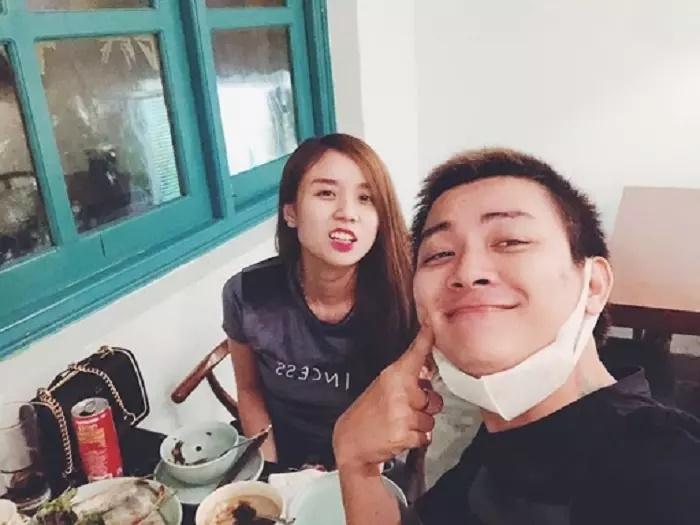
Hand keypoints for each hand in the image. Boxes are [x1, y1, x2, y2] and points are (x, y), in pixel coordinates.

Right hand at [333, 326, 442, 471]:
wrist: (350, 443)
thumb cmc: (366, 416)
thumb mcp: (381, 388)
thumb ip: (404, 379)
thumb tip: (426, 372)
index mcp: (393, 376)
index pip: (415, 354)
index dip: (427, 338)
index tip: (433, 324)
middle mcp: (400, 392)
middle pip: (434, 398)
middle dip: (425, 407)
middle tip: (404, 410)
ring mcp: (403, 413)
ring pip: (431, 419)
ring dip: (419, 425)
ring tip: (399, 424)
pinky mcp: (406, 434)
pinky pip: (426, 437)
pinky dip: (416, 439)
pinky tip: (399, 435)